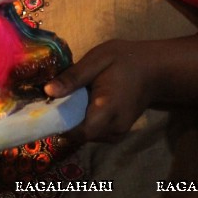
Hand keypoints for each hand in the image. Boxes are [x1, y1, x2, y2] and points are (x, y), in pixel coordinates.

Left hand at [44, 36, 197, 142]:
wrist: (154, 70)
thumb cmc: (125, 61)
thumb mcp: (97, 60)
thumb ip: (73, 77)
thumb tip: (48, 91)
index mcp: (109, 109)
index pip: (80, 132)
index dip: (59, 125)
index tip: (44, 111)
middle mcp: (115, 127)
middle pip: (80, 136)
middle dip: (62, 123)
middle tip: (48, 103)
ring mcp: (118, 132)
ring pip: (86, 136)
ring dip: (72, 123)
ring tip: (61, 103)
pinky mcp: (117, 132)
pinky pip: (94, 133)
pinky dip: (83, 123)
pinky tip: (76, 107)